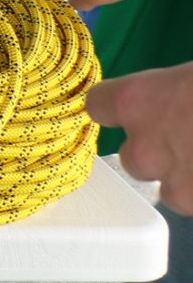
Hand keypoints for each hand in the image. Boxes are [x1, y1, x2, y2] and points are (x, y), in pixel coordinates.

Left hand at [90, 60, 192, 214]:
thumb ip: (176, 90)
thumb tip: (180, 94)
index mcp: (137, 100)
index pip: (99, 105)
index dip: (117, 108)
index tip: (133, 108)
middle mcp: (146, 147)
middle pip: (133, 159)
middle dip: (158, 153)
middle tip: (190, 139)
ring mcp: (177, 185)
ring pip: (171, 192)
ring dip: (188, 181)